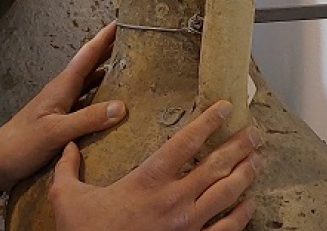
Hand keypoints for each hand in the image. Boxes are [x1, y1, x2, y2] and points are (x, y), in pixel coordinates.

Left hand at [0, 23, 124, 191]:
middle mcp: (63, 92)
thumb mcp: (55, 132)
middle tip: (132, 40)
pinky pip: (86, 102)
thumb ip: (87, 118)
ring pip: (89, 82)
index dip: (105, 38)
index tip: (122, 22)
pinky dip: (100, 97)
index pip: (88, 56)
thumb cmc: (20, 144)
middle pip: (90, 65)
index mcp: (62, 87)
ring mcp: (61, 106)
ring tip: (128, 66)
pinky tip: (110, 102)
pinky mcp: (61, 121)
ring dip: (106, 72)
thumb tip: (121, 106)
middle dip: (110, 50)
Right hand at [51, 101, 262, 230]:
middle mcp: (174, 200)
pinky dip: (242, 215)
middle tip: (255, 132)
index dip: (208, 121)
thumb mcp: (67, 199)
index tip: (225, 107)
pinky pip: (227, 230)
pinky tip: (249, 204)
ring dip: (247, 174)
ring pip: (228, 194)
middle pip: (217, 165)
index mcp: (147, 181)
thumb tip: (67, 147)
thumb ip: (68, 169)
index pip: (185, 142)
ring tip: (258, 160)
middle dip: (240, 145)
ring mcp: (188, 226)